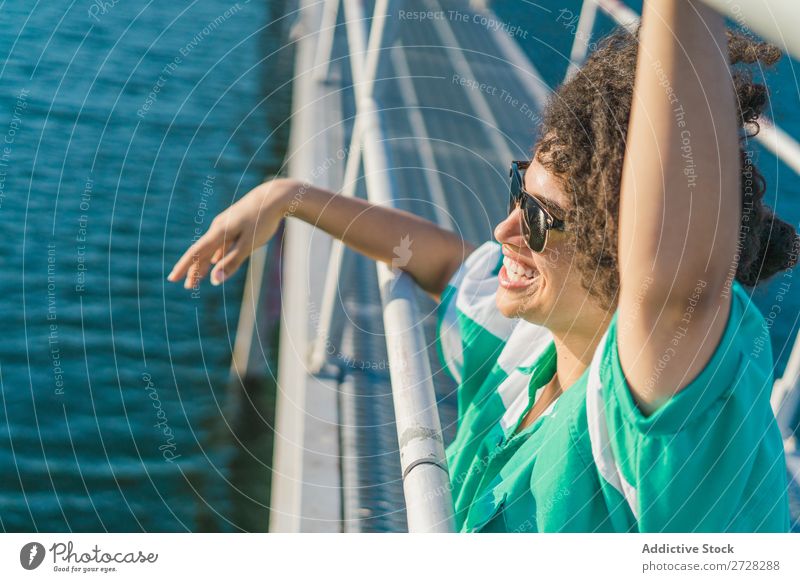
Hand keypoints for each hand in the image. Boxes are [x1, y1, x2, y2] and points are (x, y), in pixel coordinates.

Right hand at [167, 178, 295, 287]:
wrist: (274, 196)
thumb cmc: (262, 221)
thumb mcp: (248, 245)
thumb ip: (231, 262)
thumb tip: (215, 280)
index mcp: (219, 232)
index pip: (196, 253)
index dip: (184, 267)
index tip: (172, 279)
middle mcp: (218, 228)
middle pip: (202, 252)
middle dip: (194, 270)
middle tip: (188, 287)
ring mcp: (226, 225)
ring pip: (211, 248)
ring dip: (204, 264)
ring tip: (199, 278)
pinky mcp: (234, 224)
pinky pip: (221, 243)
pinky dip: (216, 255)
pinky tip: (215, 260)